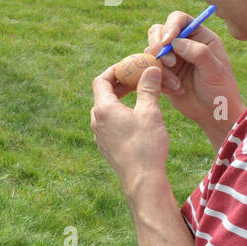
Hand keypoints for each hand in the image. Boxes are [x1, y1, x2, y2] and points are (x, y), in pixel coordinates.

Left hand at [90, 65, 169, 194]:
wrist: (142, 178)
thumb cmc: (146, 144)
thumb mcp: (150, 112)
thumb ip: (148, 89)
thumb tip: (150, 69)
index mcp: (103, 109)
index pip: (101, 81)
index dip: (114, 70)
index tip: (128, 67)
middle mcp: (96, 120)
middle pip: (103, 94)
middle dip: (119, 84)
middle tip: (137, 79)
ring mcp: (99, 134)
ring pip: (106, 109)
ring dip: (120, 99)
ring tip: (140, 95)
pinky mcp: (106, 145)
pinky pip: (109, 123)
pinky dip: (120, 114)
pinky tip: (138, 117)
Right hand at [147, 11, 241, 134]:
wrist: (211, 112)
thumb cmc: (219, 90)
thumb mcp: (215, 70)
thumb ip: (199, 52)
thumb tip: (176, 42)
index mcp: (199, 37)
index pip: (179, 19)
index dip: (170, 26)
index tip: (167, 42)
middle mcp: (183, 44)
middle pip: (158, 31)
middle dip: (158, 46)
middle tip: (169, 63)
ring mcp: (170, 58)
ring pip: (150, 51)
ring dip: (160, 68)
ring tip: (176, 83)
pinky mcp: (160, 72)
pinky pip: (148, 69)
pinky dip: (158, 80)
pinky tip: (174, 90)